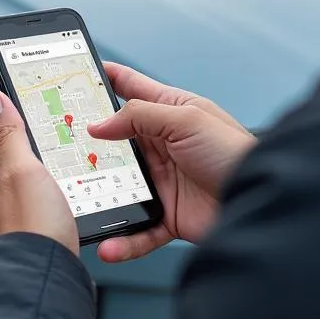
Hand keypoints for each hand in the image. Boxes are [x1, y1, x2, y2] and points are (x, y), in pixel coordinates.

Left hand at [0, 91, 79, 255]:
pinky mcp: (50, 248)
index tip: (48, 126)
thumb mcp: (21, 170)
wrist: (46, 282)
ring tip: (86, 184)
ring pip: (51, 201)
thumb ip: (9, 136)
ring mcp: (29, 232)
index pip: (13, 153)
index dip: (31, 137)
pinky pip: (63, 222)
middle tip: (76, 156)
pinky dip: (74, 214)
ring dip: (67, 192)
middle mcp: (9, 213)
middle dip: (54, 167)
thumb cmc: (32, 229)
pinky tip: (86, 212)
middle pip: (34, 178)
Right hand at [87, 63, 256, 263]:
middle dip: (87, 145)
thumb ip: (140, 117)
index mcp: (170, 112)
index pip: (130, 88)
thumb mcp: (186, 120)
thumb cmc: (235, 153)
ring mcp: (164, 180)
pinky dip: (123, 239)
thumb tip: (99, 124)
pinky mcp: (169, 215)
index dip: (104, 80)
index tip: (75, 74)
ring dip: (99, 196)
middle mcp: (163, 145)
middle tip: (58, 146)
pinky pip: (138, 228)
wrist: (261, 202)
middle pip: (115, 142)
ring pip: (120, 187)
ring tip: (77, 202)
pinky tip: (109, 244)